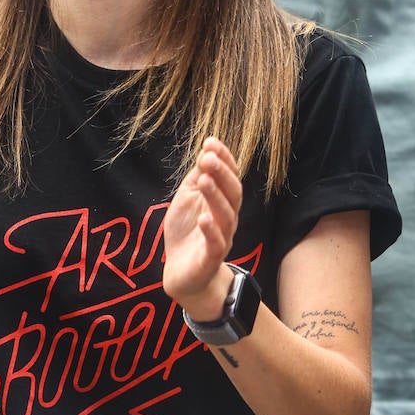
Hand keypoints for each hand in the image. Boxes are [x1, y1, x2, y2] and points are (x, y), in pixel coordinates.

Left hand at [163, 138, 242, 320]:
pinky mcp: (211, 259)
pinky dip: (211, 230)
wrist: (182, 273)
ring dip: (215, 196)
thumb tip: (205, 151)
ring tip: (204, 179)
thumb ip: (197, 178)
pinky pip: (216, 244)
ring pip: (226, 216)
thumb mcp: (188, 198)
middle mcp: (227, 218)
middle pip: (233, 194)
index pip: (229, 177)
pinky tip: (203, 217)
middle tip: (208, 157)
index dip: (224, 159)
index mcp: (222, 202)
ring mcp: (222, 238)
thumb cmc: (187, 232)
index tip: (211, 142)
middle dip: (222, 174)